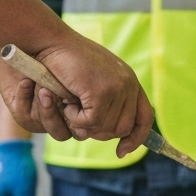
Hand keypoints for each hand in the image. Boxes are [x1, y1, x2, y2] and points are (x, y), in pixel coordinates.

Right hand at [0, 32, 153, 155]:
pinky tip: (66, 100)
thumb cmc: (66, 60)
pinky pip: (90, 123)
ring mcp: (117, 88)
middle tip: (78, 116)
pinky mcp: (102, 93)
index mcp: (129, 80)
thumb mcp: (95, 79)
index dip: (135, 137)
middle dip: (99, 131)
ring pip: (105, 129)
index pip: (144, 116)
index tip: (121, 152)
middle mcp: (128, 83)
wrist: (51, 43)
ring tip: (70, 102)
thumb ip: (108, 99)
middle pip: (122, 129)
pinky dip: (74, 118)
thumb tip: (116, 132)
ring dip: (83, 122)